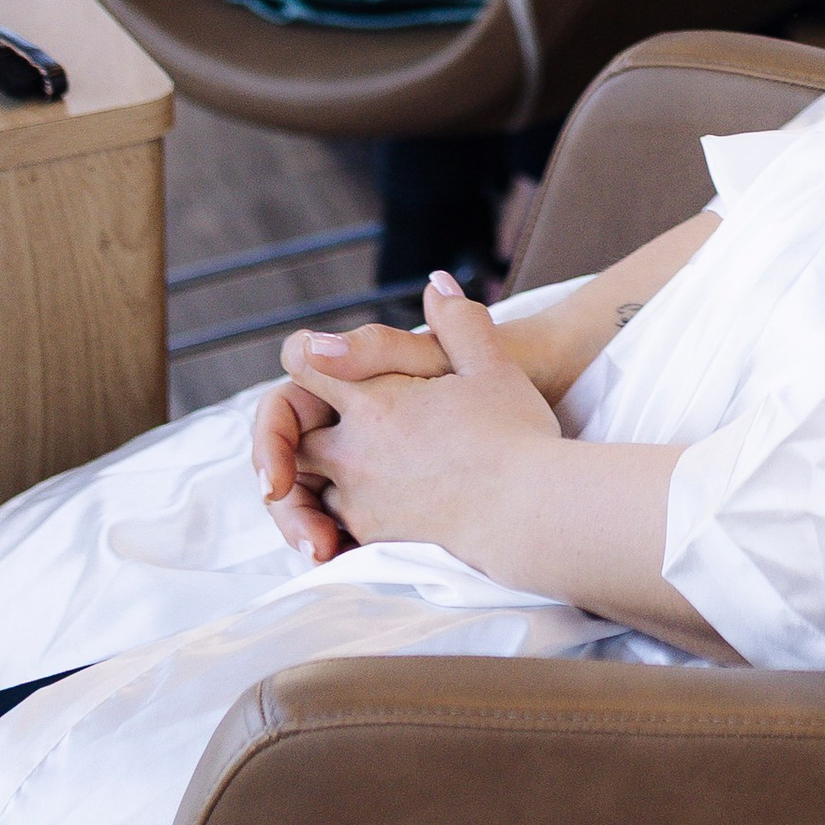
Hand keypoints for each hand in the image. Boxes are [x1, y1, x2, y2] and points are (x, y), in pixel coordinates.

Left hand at [287, 272, 565, 576]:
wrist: (529, 514)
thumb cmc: (516, 437)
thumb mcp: (493, 365)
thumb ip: (458, 320)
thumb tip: (437, 284)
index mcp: (373, 401)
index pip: (301, 364)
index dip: (307, 356)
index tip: (325, 360)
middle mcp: (354, 452)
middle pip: (295, 438)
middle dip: (304, 433)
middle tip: (334, 425)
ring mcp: (362, 501)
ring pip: (313, 489)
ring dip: (323, 481)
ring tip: (362, 475)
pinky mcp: (376, 540)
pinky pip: (338, 528)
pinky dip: (343, 520)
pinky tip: (378, 511)